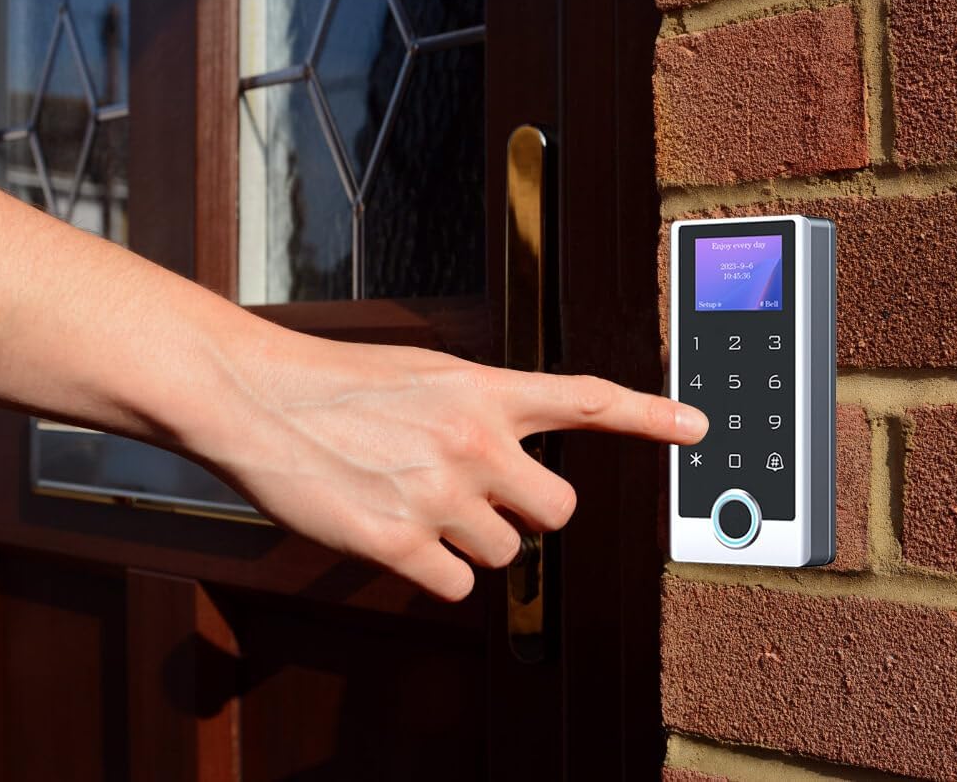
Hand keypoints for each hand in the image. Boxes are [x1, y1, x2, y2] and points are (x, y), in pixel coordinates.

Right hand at [195, 328, 707, 600]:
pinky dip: (437, 570)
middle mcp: (474, 441)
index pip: (585, 399)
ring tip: (419, 502)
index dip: (649, 415)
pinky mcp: (399, 543)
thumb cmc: (337, 383)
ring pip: (506, 553)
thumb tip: (515, 453)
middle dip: (530, 514)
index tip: (697, 427)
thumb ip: (481, 408)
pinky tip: (400, 534)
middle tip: (485, 499)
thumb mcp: (425, 373)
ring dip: (473, 540)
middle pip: (559, 512)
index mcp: (484, 389)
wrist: (258, 398)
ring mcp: (439, 493)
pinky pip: (458, 584)